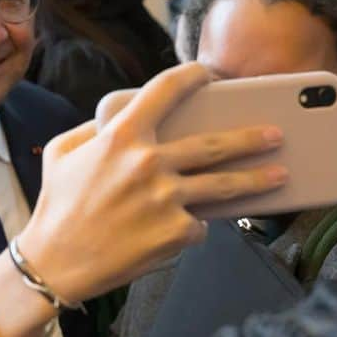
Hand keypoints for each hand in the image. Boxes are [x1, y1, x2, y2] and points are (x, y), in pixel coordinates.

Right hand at [22, 62, 286, 303]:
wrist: (56, 263)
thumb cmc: (56, 206)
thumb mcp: (60, 153)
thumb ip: (91, 129)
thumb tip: (116, 119)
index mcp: (121, 137)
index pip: (166, 90)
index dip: (191, 75)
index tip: (207, 73)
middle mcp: (150, 162)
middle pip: (215, 143)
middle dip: (251, 137)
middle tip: (275, 134)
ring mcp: (167, 198)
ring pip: (226, 184)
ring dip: (259, 178)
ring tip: (280, 175)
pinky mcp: (177, 232)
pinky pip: (199, 223)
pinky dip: (192, 225)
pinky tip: (181, 230)